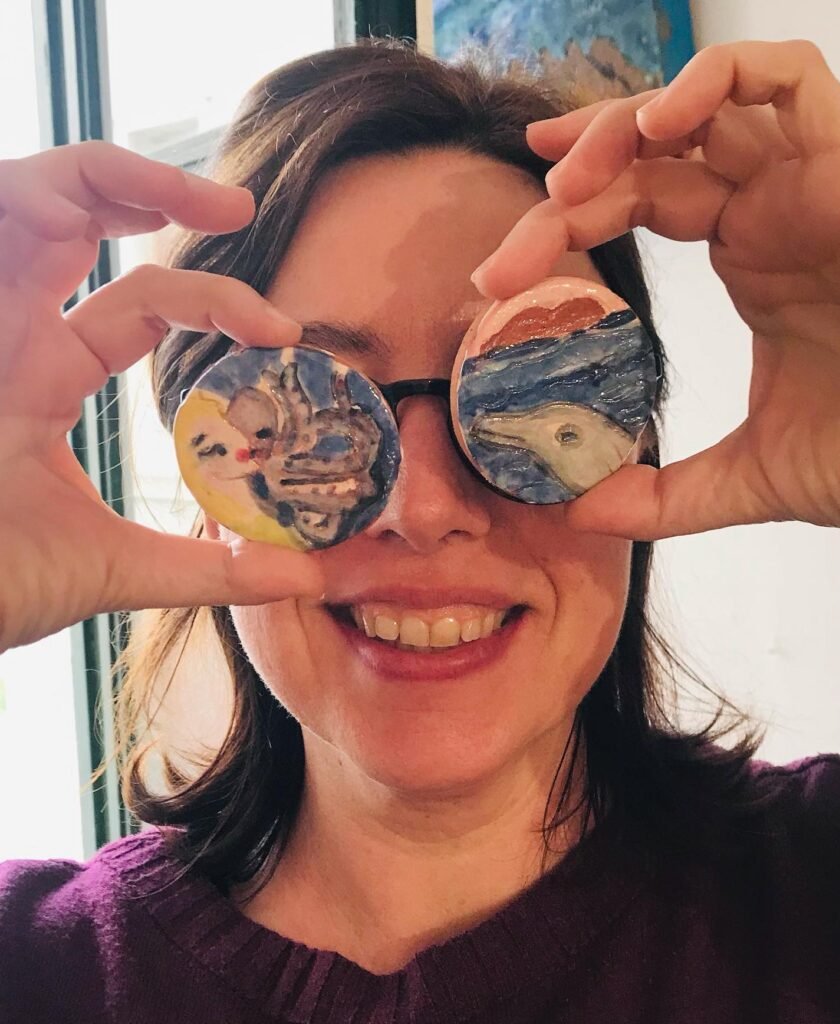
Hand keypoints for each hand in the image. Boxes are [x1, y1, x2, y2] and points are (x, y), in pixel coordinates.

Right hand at [0, 141, 323, 651]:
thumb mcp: (113, 565)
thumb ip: (211, 567)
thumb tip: (310, 576)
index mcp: (44, 377)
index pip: (138, 307)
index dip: (214, 304)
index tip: (285, 332)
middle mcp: (6, 333)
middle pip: (77, 221)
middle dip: (159, 190)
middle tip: (241, 206)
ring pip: (28, 195)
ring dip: (107, 173)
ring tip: (194, 194)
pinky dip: (35, 194)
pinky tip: (82, 204)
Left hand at [471, 41, 839, 539]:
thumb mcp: (755, 476)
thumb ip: (668, 496)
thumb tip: (581, 514)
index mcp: (750, 251)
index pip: (637, 201)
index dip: (564, 222)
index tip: (499, 274)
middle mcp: (773, 204)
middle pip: (651, 153)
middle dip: (569, 185)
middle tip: (508, 258)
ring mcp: (812, 175)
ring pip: (706, 100)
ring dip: (623, 125)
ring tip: (563, 185)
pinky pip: (789, 78)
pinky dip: (717, 83)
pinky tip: (657, 128)